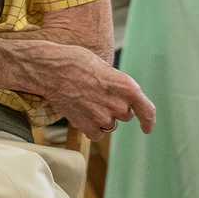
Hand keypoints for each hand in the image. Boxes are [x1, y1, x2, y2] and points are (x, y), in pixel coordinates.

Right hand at [13, 41, 155, 140]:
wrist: (51, 70)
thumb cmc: (76, 62)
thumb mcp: (105, 68)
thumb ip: (117, 85)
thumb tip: (120, 97)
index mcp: (127, 86)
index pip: (147, 110)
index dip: (148, 121)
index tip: (147, 128)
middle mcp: (119, 104)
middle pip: (125, 116)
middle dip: (115, 109)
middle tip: (97, 96)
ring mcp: (103, 117)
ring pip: (109, 125)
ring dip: (100, 118)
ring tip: (84, 101)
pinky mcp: (87, 126)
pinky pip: (96, 135)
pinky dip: (89, 128)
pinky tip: (80, 113)